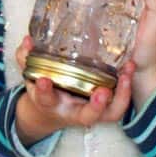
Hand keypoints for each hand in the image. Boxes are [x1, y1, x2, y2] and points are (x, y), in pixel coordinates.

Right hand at [14, 36, 132, 146]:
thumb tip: (28, 40)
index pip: (46, 99)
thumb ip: (26, 58)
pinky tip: (129, 69)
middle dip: (96, 106)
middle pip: (88, 116)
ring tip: (125, 75)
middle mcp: (73, 111)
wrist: (53, 112)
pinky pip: (119, 104)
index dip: (44, 91)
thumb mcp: (31, 75)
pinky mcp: (105, 107)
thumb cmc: (45, 90)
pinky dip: (126, 90)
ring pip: (110, 113)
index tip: (44, 80)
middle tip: (102, 92)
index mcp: (51, 103)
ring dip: (120, 96)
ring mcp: (91, 111)